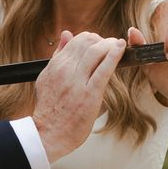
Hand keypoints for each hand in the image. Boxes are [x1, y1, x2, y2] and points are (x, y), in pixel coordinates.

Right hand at [31, 31, 125, 161]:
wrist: (48, 134)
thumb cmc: (50, 110)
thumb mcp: (47, 77)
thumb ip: (58, 56)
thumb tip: (66, 34)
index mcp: (55, 66)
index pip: (76, 40)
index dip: (91, 38)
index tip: (99, 44)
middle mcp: (65, 70)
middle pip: (87, 42)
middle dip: (101, 40)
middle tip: (110, 45)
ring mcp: (77, 82)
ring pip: (96, 51)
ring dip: (109, 45)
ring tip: (117, 47)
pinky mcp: (89, 94)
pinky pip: (104, 69)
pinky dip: (114, 55)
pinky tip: (121, 48)